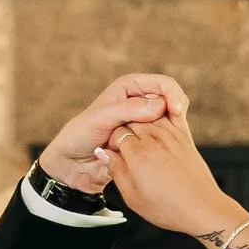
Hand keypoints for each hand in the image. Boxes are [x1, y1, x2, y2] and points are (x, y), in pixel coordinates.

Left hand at [36, 72, 187, 196]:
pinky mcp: (144, 140)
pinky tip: (164, 151)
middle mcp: (138, 101)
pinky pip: (163, 140)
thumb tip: (159, 105)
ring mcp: (143, 122)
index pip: (162, 83)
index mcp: (129, 87)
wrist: (73, 165)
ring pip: (169, 122)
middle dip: (175, 113)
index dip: (173, 94)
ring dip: (171, 130)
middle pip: (171, 101)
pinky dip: (167, 144)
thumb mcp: (100, 119)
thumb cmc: (80, 137)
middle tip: (175, 127)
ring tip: (167, 142)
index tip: (176, 111)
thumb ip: (127, 110)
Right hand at [96, 110, 232, 239]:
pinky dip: (161, 112)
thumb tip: (103, 152)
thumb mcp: (133, 197)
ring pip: (148, 114)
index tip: (114, 152)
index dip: (112, 141)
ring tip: (138, 135)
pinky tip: (156, 119)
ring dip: (140, 120)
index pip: (116, 132)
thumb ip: (116, 170)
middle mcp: (155, 141)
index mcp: (139, 155)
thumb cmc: (168, 208)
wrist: (202, 208)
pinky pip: (170, 114)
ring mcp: (172, 136)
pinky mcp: (185, 136)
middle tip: (124, 143)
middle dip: (124, 128)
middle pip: (130, 118)